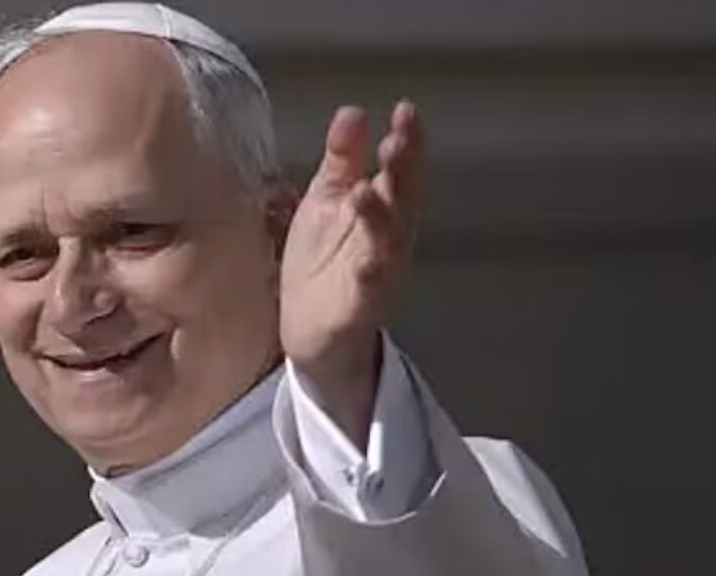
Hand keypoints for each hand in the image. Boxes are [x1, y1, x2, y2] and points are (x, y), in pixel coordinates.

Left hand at [278, 101, 424, 440]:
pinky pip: (370, 288)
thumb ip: (341, 160)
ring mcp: (378, 271)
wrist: (309, 327)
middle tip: (399, 137)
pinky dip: (371, 274)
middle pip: (402, 198)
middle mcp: (389, 236)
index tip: (404, 109)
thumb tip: (353, 112)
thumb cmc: (322, 261)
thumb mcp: (327, 201)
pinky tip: (368, 262)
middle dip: (403, 169)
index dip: (406, 140)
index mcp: (382, 207)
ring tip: (369, 190)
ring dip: (383, 216)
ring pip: (389, 240)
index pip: (400, 168)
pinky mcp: (361, 305)